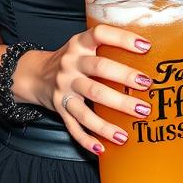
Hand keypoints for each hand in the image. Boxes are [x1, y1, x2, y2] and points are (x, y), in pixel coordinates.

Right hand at [18, 25, 155, 154]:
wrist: (34, 74)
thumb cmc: (71, 58)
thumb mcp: (83, 44)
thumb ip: (107, 45)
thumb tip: (148, 49)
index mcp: (79, 44)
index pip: (100, 34)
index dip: (122, 39)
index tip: (146, 46)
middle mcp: (70, 65)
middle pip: (99, 70)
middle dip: (124, 78)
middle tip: (147, 85)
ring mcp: (64, 89)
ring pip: (87, 107)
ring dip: (108, 122)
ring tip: (130, 129)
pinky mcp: (59, 109)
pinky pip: (74, 127)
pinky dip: (87, 139)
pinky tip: (103, 148)